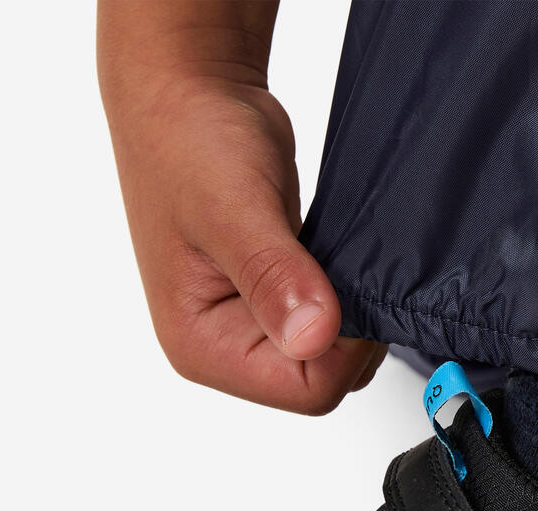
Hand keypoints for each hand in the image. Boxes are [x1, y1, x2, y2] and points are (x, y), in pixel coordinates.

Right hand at [99, 19, 383, 412]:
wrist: (187, 92)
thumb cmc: (187, 140)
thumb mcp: (233, 209)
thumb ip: (274, 276)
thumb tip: (312, 334)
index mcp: (201, 346)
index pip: (306, 391)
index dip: (346, 349)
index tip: (350, 290)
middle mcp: (222, 348)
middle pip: (322, 380)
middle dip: (350, 332)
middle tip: (342, 264)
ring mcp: (247, 329)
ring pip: (330, 355)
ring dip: (349, 311)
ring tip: (331, 254)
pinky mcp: (272, 305)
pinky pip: (328, 325)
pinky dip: (345, 298)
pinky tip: (332, 258)